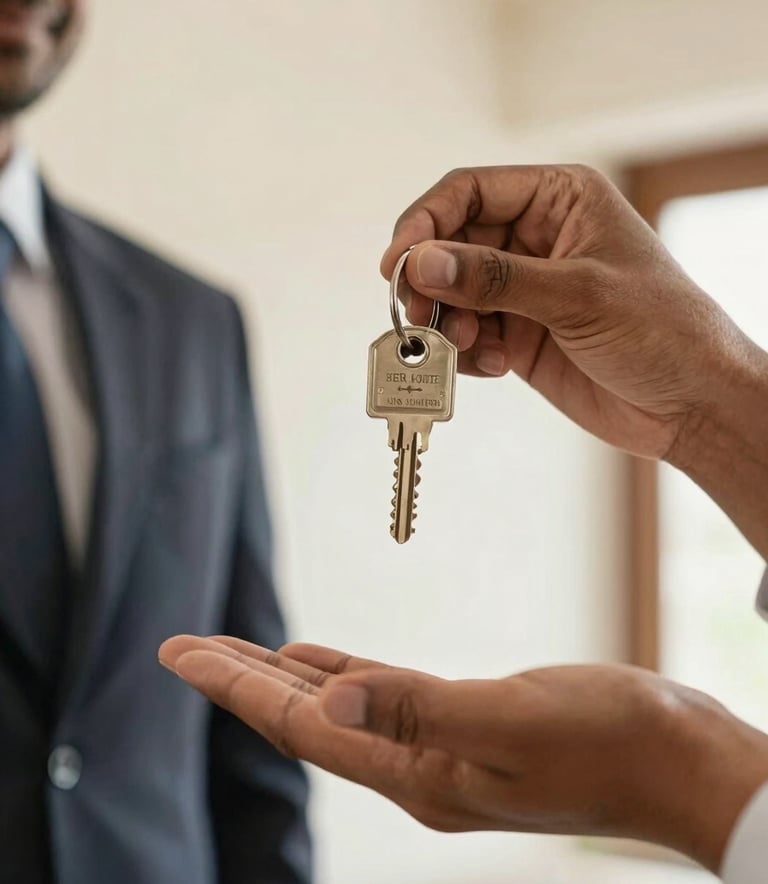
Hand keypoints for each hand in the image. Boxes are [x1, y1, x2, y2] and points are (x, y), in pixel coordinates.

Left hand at [158, 634, 767, 873]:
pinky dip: (341, 671)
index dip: (237, 686)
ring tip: (236, 653)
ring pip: (338, 704)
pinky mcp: (463, 723)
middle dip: (241, 681)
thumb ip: (418, 709)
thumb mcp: (511, 721)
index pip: (302, 726)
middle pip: (305, 718)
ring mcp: (439, 748)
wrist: (676, 761)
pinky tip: (322, 658)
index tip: (183, 652)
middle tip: (186, 648)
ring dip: (283, 677)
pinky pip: (380, 694)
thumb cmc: (610, 744)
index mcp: (417, 773)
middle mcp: (415, 766)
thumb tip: (326, 692)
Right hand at [381, 164, 762, 461]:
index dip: (426, 222)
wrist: (690, 406)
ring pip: (454, 293)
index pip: (470, 191)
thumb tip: (424, 262)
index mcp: (560, 200)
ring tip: (466, 346)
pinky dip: (466, 352)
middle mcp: (537, 239)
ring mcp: (525, 289)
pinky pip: (468, 334)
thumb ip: (494, 277)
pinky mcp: (519, 334)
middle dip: (431, 280)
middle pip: (451, 244)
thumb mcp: (578, 295)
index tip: (398, 261)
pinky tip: (495, 365)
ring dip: (447, 322)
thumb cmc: (664, 331)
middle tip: (418, 313)